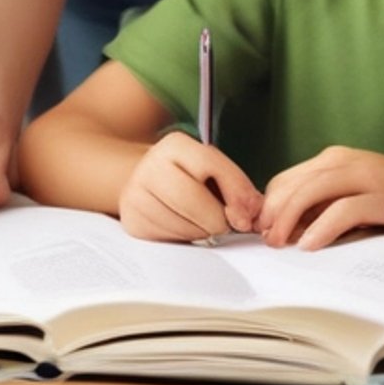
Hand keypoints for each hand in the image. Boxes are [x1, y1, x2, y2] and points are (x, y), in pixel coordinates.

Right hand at [118, 132, 260, 243]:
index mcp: (175, 144)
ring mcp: (136, 193)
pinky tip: (182, 227)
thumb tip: (253, 214)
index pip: (212, 166)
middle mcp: (151, 164)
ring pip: (183, 226)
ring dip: (201, 232)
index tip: (246, 218)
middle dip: (217, 220)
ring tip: (199, 222)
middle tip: (223, 224)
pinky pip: (168, 240)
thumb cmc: (188, 176)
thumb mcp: (213, 169)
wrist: (144, 181)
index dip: (236, 195)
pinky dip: (183, 240)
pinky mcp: (131, 220)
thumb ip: (237, 186)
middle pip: (193, 201)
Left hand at [259, 147, 383, 249]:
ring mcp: (363, 175)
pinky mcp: (380, 195)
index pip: (286, 179)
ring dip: (288, 220)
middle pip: (292, 184)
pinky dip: (320, 228)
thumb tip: (286, 227)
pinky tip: (309, 245)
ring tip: (278, 243)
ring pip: (310, 192)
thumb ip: (324, 202)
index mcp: (334, 158)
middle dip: (272, 214)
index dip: (268, 205)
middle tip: (265, 241)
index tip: (260, 230)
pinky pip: (342, 210)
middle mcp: (344, 160)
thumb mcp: (354, 194)